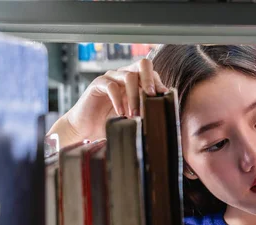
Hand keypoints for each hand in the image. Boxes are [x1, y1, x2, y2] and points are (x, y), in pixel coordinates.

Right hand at [49, 58, 167, 147]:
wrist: (87, 129)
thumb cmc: (112, 123)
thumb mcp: (135, 117)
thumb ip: (148, 111)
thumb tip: (168, 111)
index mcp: (136, 82)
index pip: (151, 73)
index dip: (159, 83)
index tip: (164, 97)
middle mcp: (124, 76)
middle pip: (142, 64)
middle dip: (150, 79)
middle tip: (151, 96)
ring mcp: (111, 78)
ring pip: (129, 76)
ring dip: (134, 95)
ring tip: (135, 113)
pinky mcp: (98, 84)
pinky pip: (111, 85)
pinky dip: (118, 100)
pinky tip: (121, 113)